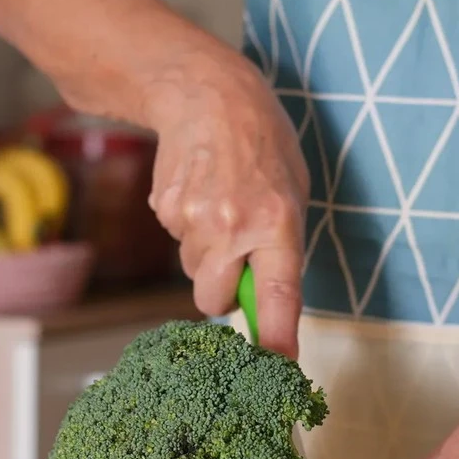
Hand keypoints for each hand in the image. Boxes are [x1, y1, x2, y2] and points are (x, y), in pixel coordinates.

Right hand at [0, 0, 308, 357]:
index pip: (277, 294)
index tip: (280, 364)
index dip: (276, 334)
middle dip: (222, 290)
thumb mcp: (293, 193)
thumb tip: (265, 301)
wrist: (207, 94)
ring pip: (194, 270)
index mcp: (277, 223)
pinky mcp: (165, 208)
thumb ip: (282, 248)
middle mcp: (233, 227)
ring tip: (221, 203)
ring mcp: (193, 219)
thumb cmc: (263, 145)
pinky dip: (189, 227)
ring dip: (206, 252)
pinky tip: (200, 191)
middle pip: (213, 299)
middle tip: (236, 256)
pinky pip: (178, 240)